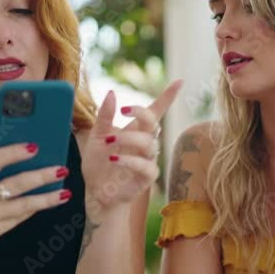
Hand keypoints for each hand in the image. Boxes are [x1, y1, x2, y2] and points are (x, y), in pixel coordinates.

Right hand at [0, 132, 71, 247]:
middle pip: (17, 185)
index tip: (34, 146)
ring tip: (64, 191)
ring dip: (47, 198)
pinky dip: (35, 208)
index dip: (14, 153)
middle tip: (61, 169)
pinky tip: (48, 200)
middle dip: (42, 176)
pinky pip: (20, 218)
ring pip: (24, 206)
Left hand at [81, 80, 182, 213]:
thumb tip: (112, 93)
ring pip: (148, 143)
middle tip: (122, 110)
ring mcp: (148, 160)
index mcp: (135, 129)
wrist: (95, 191)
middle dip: (141, 112)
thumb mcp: (96, 136)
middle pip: (153, 122)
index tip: (179, 81)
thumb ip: (104, 116)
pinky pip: (146, 166)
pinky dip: (129, 160)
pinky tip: (114, 158)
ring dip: (128, 139)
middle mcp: (145, 143)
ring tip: (108, 142)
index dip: (168, 96)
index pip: (155, 110)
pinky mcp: (147, 177)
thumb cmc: (98, 163)